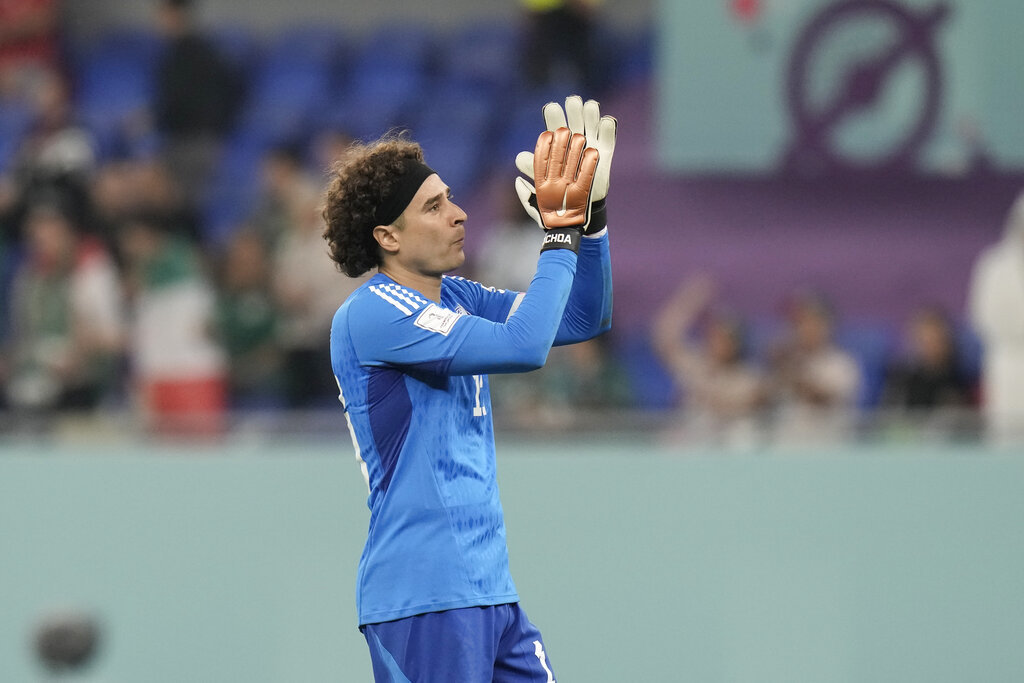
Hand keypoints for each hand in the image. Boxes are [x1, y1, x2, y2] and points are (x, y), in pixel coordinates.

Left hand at [514, 95, 616, 232]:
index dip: (553, 116)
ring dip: (590, 113)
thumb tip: (519, 158)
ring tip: (589, 107)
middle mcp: (573, 142)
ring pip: (591, 124)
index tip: (551, 108)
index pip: (554, 127)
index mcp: (556, 146)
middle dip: (573, 110)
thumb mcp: (538, 190)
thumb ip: (531, 171)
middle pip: (574, 120)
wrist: (575, 213)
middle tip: (572, 101)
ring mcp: (591, 145)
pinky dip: (607, 127)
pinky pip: (608, 138)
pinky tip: (604, 120)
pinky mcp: (605, 153)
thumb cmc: (553, 199)